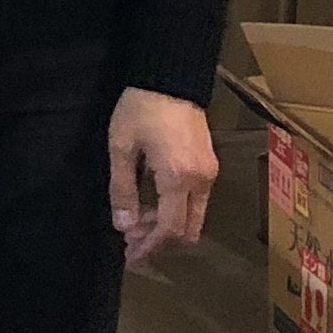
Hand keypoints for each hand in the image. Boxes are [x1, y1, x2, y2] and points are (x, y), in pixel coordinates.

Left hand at [109, 89, 216, 264]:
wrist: (171, 77)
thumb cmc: (141, 109)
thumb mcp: (122, 147)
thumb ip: (122, 189)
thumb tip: (124, 226)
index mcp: (178, 177)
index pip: (170, 228)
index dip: (151, 246)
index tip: (131, 256)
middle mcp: (201, 180)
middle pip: (187, 229)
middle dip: (160, 241)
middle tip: (132, 241)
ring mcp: (209, 173)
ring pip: (194, 216)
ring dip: (168, 225)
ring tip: (138, 222)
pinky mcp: (210, 164)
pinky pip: (196, 201)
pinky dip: (177, 210)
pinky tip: (153, 204)